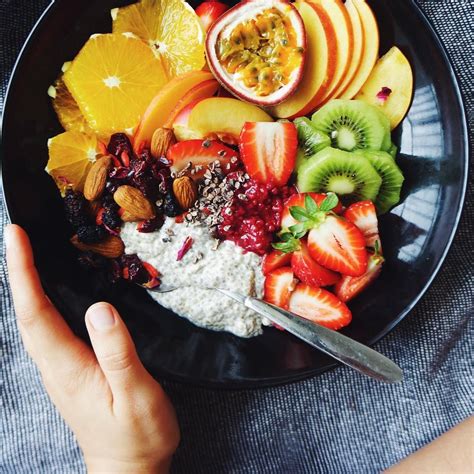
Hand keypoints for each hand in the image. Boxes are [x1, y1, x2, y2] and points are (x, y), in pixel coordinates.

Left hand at [5, 224, 179, 472]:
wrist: (129, 471)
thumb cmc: (137, 436)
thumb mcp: (136, 395)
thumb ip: (118, 352)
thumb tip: (100, 308)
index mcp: (67, 367)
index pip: (35, 311)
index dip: (23, 271)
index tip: (17, 236)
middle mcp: (55, 365)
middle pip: (27, 311)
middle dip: (18, 269)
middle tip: (20, 234)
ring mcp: (60, 369)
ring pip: (35, 318)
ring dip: (28, 282)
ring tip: (32, 252)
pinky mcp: (70, 370)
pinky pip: (50, 327)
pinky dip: (44, 300)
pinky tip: (54, 290)